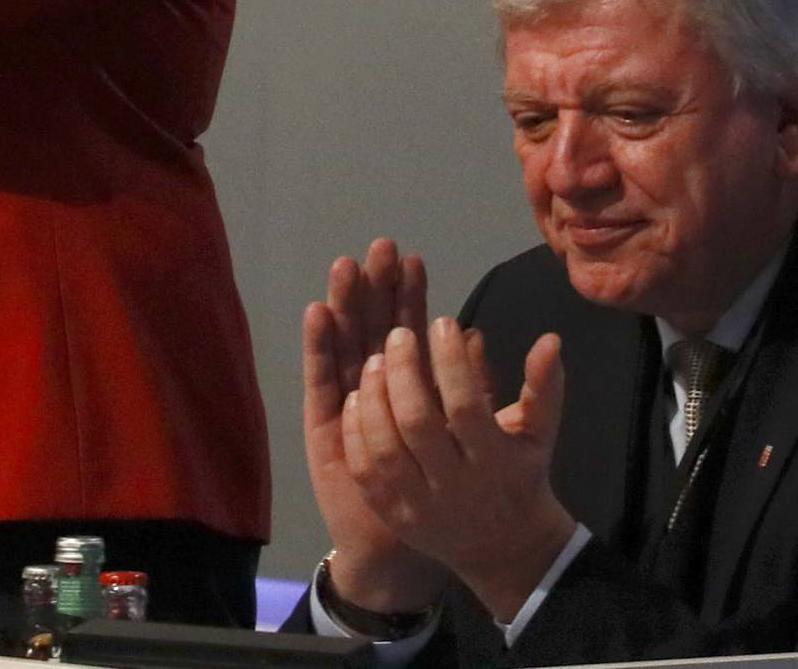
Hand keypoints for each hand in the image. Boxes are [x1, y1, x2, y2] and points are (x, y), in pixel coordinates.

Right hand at [303, 241, 445, 614]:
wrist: (400, 549)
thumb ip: (476, 390)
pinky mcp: (324, 423)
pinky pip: (322, 380)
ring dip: (346, 305)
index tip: (414, 260)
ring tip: (348, 267)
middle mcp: (375, 382)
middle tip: (381, 248)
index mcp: (409, 383)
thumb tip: (478, 335)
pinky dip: (319, 346)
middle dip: (377, 288)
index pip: (407, 329)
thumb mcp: (469, 437)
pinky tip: (320, 313)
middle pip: (373, 326)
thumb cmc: (439, 487)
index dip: (409, 296)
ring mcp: (347, 399)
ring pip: (347, 343)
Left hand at [341, 320, 576, 627]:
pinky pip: (366, 473)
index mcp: (494, 462)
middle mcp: (455, 487)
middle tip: (398, 333)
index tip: (442, 321)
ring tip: (373, 360)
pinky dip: (356, 432)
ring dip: (373, 398)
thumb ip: (544, 385)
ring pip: (385, 448)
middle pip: (417, 424)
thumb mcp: (539, 432)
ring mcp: (420, 506)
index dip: (451, 362)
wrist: (505, 549)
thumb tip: (550, 338)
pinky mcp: (394, 516)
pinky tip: (354, 397)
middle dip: (403, 372)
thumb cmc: (521, 475)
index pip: (466, 406)